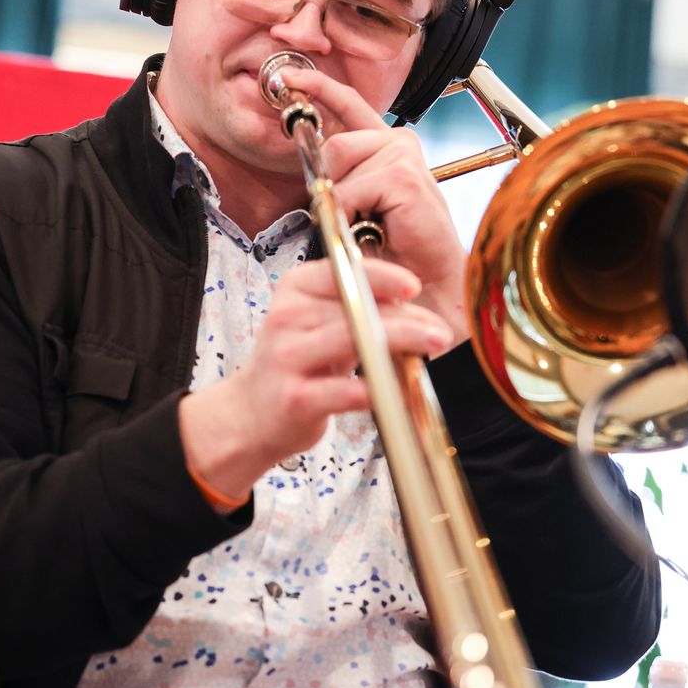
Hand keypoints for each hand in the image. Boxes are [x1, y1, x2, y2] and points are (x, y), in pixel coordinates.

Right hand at [179, 257, 453, 504]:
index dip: (381, 276)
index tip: (413, 286)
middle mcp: (287, 318)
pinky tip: (402, 392)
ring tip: (431, 348)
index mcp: (294, 290)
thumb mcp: (316, 325)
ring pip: (353, 340)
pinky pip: (347, 390)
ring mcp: (288, 357)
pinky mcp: (296, 397)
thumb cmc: (294, 366)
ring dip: (401, 344)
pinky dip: (380, 390)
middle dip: (406, 318)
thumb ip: (355, 309)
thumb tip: (412, 305)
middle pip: (355, 308)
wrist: (248, 416)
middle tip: (439, 329)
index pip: (341, 271)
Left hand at [286, 63, 469, 344]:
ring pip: (339, 160)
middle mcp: (397, 143)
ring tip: (366, 223)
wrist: (424, 281)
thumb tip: (309, 157)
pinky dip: (352, 214)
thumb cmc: (394, 248)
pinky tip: (374, 227)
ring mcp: (402, 155)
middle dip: (329, 181)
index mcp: (385, 146)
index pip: (348, 103)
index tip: (289, 76)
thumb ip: (339, 176)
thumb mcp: (357, 203)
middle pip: (334, 143)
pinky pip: (350, 188)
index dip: (317, 87)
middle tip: (349, 214)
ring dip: (342, 201)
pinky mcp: (403, 176)